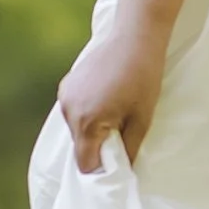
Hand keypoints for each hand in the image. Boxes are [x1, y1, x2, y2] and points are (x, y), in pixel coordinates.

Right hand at [58, 28, 170, 173]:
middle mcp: (69, 110)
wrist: (135, 37)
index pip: (85, 164)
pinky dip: (87, 113)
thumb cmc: (143, 78)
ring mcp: (65, 96)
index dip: (102, 169)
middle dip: (98, 147)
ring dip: (92, 129)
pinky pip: (74, 110)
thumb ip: (129, 148)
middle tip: (122, 133)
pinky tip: (106, 100)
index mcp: (87, 122)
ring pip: (76, 129)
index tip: (118, 164)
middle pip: (79, 146)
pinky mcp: (66, 84)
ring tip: (116, 113)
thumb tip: (124, 170)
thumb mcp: (142, 119)